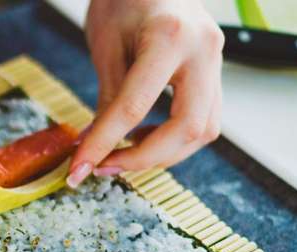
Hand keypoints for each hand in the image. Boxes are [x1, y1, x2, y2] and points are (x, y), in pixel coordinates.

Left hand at [68, 0, 223, 186]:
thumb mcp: (105, 43)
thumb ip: (108, 97)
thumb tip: (96, 146)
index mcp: (169, 36)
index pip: (135, 106)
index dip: (104, 143)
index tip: (79, 169)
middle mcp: (203, 51)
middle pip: (187, 127)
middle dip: (144, 158)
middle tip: (104, 167)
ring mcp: (217, 62)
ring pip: (203, 130)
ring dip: (162, 154)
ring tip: (120, 153)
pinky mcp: (216, 73)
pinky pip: (204, 120)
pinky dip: (174, 139)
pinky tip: (143, 138)